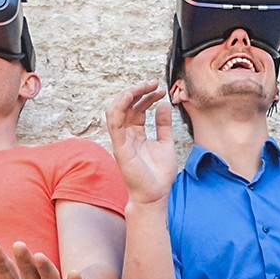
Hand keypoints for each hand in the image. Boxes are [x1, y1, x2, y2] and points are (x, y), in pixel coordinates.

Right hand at [105, 81, 177, 204]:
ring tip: (144, 86)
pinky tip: (130, 95)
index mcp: (136, 134)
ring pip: (116, 110)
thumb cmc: (159, 174)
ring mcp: (121, 140)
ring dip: (128, 94)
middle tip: (153, 83)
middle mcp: (126, 135)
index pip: (137, 108)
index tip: (161, 90)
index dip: (147, 96)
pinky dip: (120, 106)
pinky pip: (114, 122)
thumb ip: (163, 124)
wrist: (155, 195)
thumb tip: (163, 105)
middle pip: (127, 106)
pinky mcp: (119, 146)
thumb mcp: (165, 143)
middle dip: (139, 91)